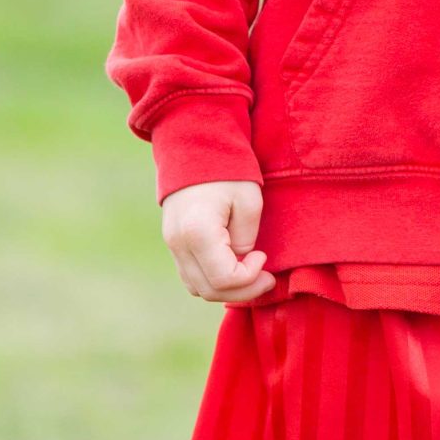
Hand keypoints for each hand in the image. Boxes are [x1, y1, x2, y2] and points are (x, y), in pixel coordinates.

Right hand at [161, 179, 275, 304]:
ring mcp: (172, 245)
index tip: (264, 257)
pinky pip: (192, 276)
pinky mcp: (174, 244)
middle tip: (267, 278)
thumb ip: (245, 237)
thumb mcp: (248, 201)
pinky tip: (235, 267)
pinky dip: (213, 280)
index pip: (224, 279)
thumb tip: (241, 260)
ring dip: (227, 289)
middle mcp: (178, 244)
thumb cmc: (228, 170)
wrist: (195, 147)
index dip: (249, 277)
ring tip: (252, 274)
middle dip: (242, 291)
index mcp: (197, 232)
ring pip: (197, 288)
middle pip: (209, 290)